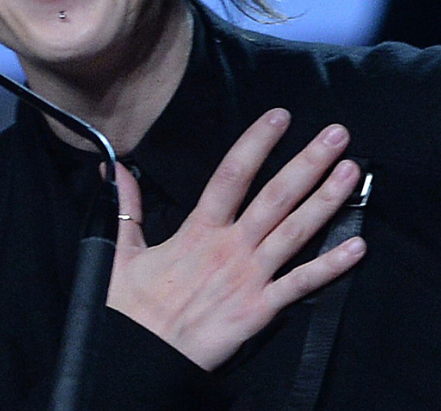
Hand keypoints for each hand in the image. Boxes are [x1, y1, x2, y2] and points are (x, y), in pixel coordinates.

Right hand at [105, 108, 365, 370]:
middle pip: (275, 197)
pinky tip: (357, 246)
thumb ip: (127, 204)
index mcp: (198, 230)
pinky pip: (302, 284)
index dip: (256, 144)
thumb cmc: (131, 304)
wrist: (142, 353)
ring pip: (296, 232)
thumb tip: (114, 168)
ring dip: (326, 200)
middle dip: (307, 162)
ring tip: (350, 172)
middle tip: (337, 135)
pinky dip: (331, 266)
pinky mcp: (261, 309)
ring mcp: (250, 277)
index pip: (231, 176)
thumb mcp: (121, 248)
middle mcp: (230, 247)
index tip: (279, 117)